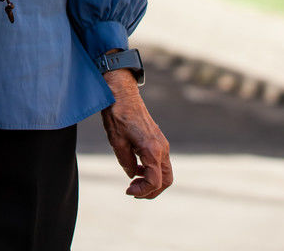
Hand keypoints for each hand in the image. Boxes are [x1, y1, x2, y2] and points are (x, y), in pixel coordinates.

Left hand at [100, 69, 172, 198]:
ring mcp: (161, 143)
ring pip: (165, 171)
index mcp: (152, 149)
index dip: (142, 191)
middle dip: (151, 191)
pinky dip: (152, 170)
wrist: (122, 91)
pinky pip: (160, 161)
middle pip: (166, 180)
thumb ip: (126, 163)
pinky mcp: (157, 139)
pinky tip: (136, 168)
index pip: (154, 181)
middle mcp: (161, 147)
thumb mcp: (117, 142)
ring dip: (152, 181)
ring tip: (134, 182)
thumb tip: (132, 175)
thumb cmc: (118, 114)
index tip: (128, 190)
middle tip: (133, 191)